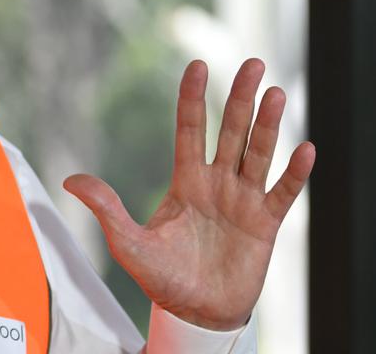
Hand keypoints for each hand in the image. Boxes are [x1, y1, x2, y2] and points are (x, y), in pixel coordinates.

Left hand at [63, 58, 314, 330]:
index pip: (190, 129)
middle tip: (252, 62)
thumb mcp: (128, 242)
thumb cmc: (162, 277)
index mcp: (186, 181)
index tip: (196, 64)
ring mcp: (244, 201)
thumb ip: (106, 208)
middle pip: (230, 131)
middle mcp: (218, 183)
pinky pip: (283, 193)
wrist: (195, 312)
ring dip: (267, 124)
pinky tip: (306, 148)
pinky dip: (295, 173)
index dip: (193, 98)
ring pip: (258, 153)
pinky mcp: (265, 225)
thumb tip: (70, 181)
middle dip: (240, 97)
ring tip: (275, 92)